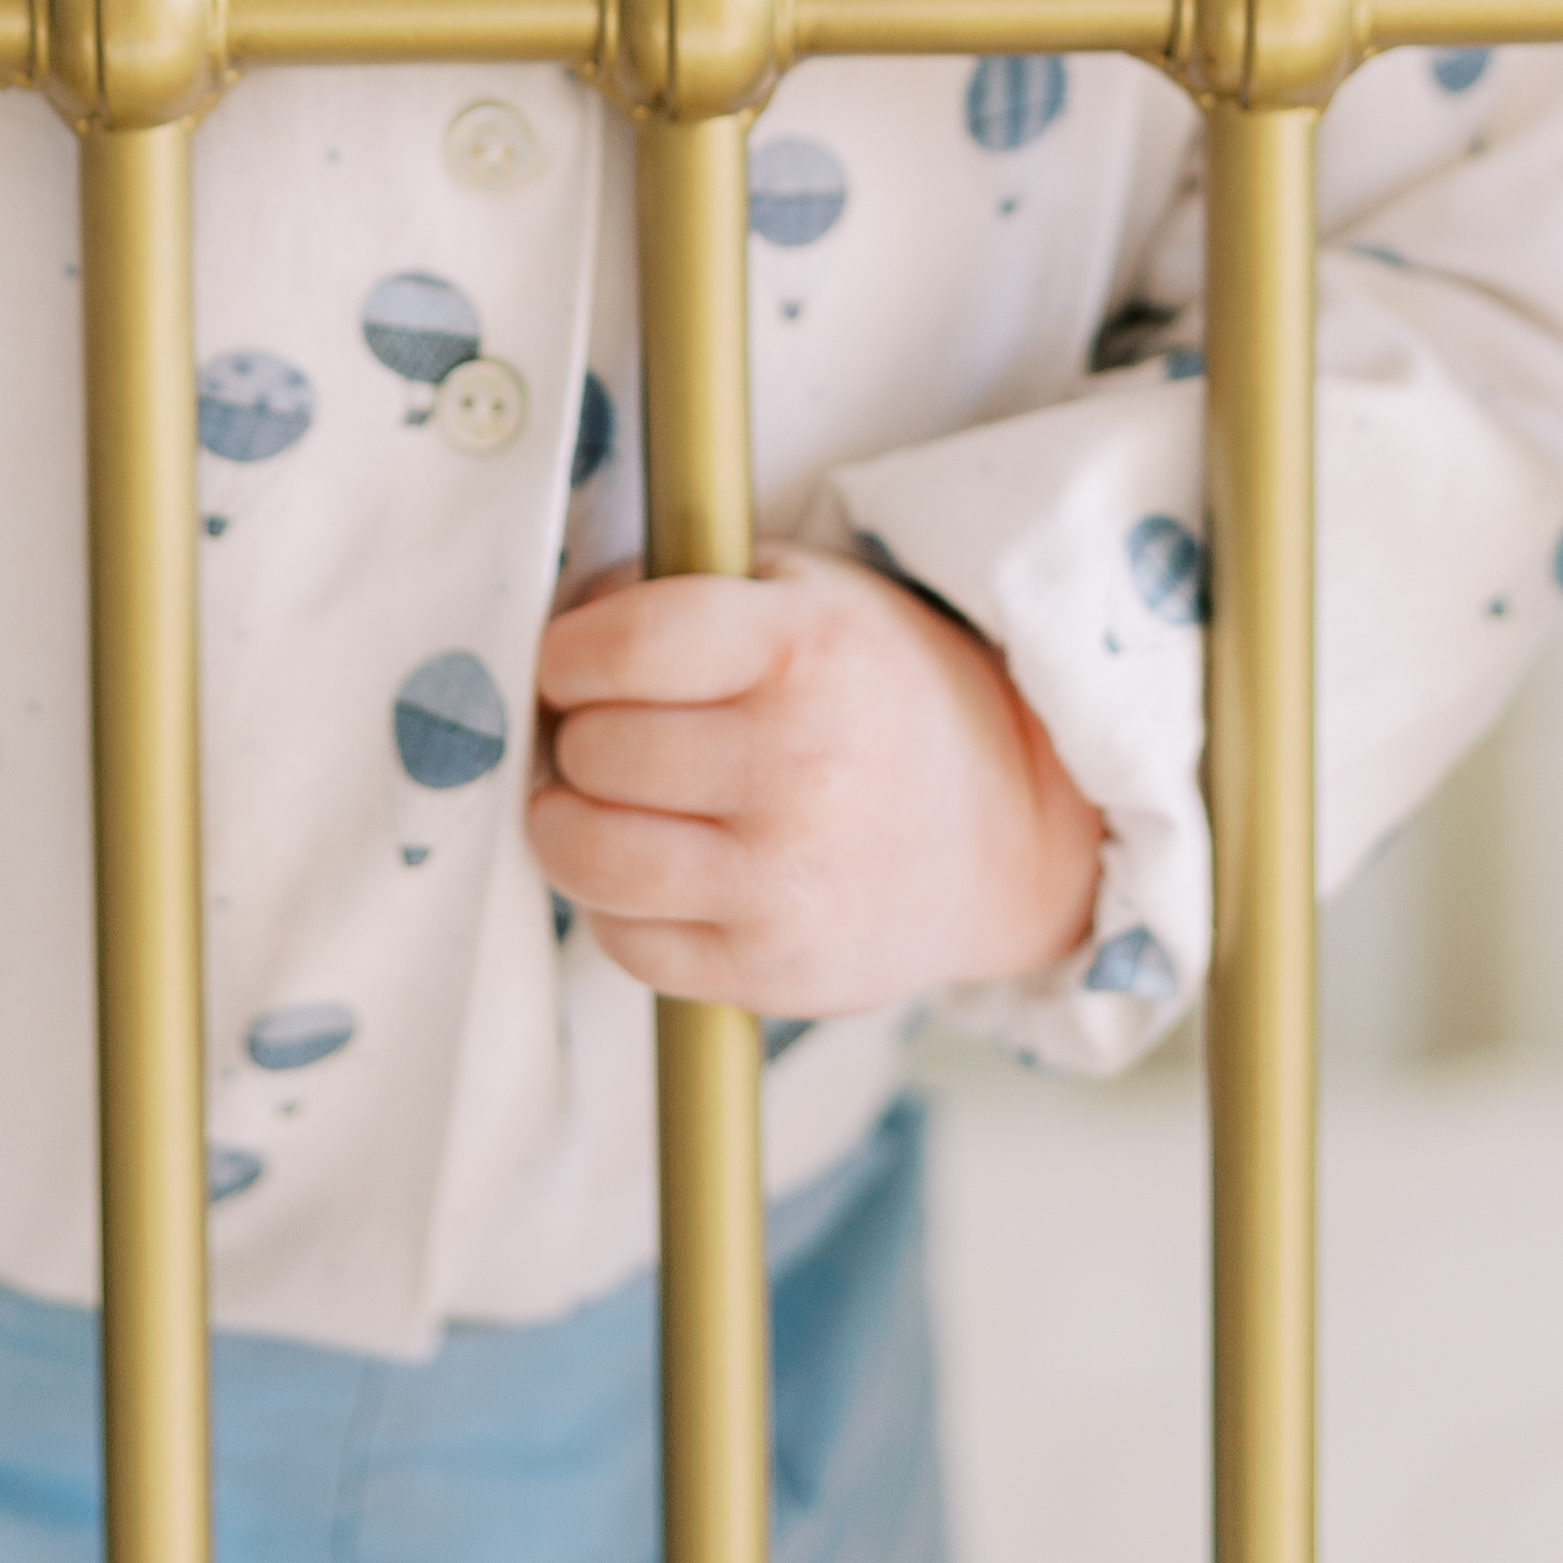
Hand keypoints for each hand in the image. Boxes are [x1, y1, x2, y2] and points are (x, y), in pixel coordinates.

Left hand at [529, 549, 1105, 1017]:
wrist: (1006, 828)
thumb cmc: (879, 694)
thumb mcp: (805, 594)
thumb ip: (679, 590)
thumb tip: (556, 626)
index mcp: (806, 653)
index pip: (623, 646)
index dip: (568, 652)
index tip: (571, 662)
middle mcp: (800, 770)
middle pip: (595, 749)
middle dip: (574, 733)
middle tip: (600, 731)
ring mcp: (786, 884)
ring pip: (588, 855)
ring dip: (568, 823)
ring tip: (598, 799)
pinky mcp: (771, 973)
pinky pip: (625, 941)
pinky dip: (615, 904)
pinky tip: (656, 867)